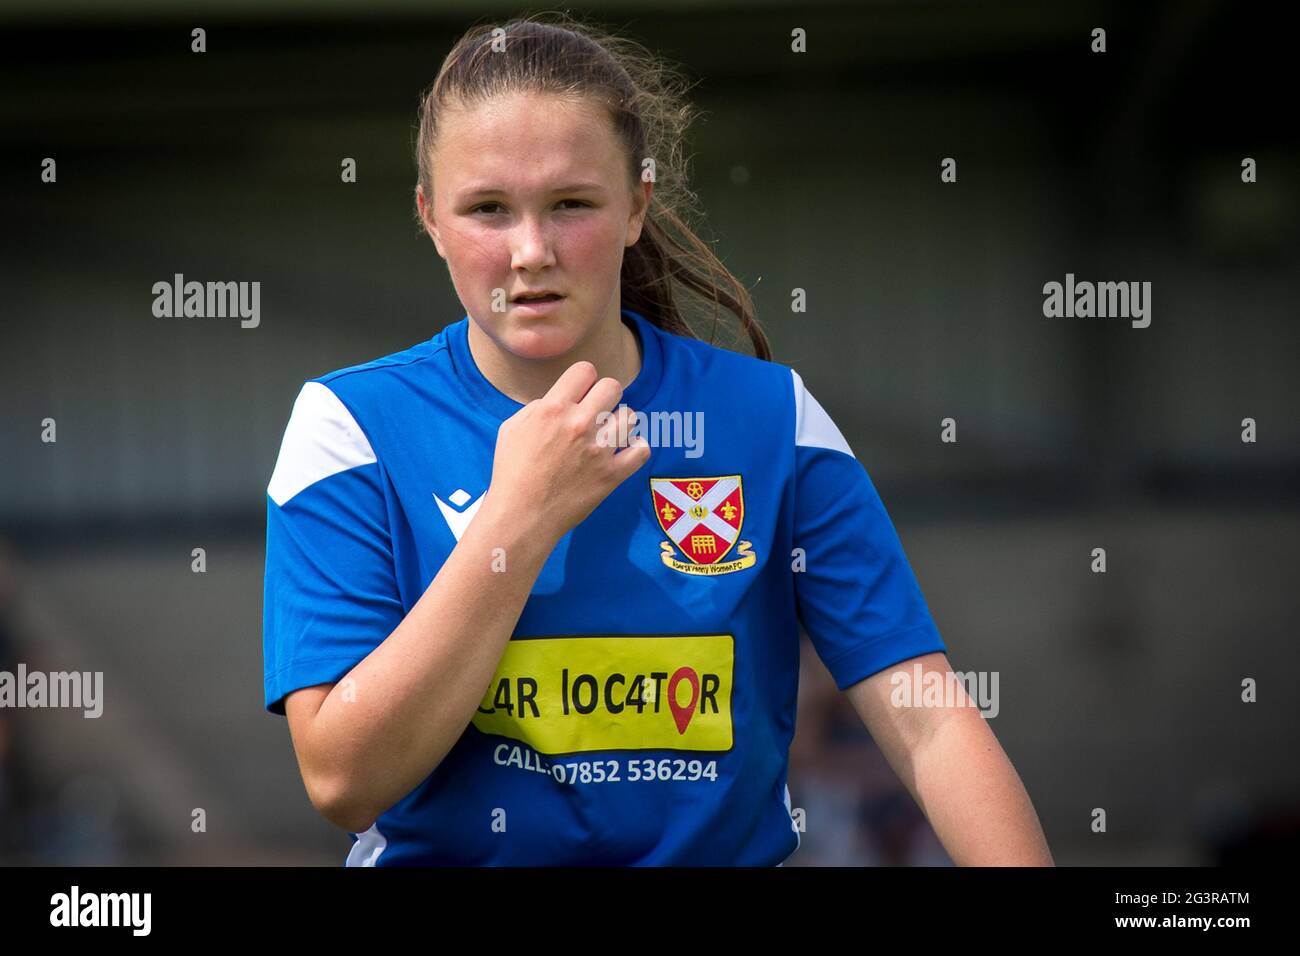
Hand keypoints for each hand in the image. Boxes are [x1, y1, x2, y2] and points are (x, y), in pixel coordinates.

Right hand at [483, 361, 649, 539]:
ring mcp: (598, 450)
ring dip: (620, 422)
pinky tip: (626, 450)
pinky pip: (641, 451)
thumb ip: (537, 407)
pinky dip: (637, 449)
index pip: (585, 370)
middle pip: (612, 387)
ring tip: (609, 433)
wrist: (521, 516)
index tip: (582, 392)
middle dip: (605, 396)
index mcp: (553, 409)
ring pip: (629, 416)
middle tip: (597, 412)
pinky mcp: (611, 475)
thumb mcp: (511, 429)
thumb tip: (558, 399)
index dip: (584, 379)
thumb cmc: (511, 474)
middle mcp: (579, 424)